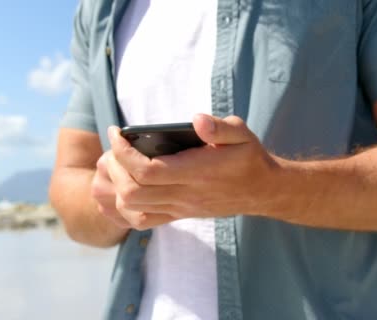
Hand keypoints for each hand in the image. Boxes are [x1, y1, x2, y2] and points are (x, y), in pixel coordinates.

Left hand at [106, 114, 284, 229]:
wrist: (262, 190)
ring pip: (132, 209)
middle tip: (114, 147)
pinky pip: (142, 220)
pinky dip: (123, 207)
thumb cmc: (249, 158)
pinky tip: (121, 187)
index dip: (124, 153)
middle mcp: (185, 195)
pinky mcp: (180, 215)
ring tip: (117, 163)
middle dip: (115, 168)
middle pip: (133, 192)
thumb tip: (197, 120)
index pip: (147, 171)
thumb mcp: (242, 134)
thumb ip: (221, 127)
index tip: (117, 132)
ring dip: (116, 186)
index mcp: (197, 173)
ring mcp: (181, 208)